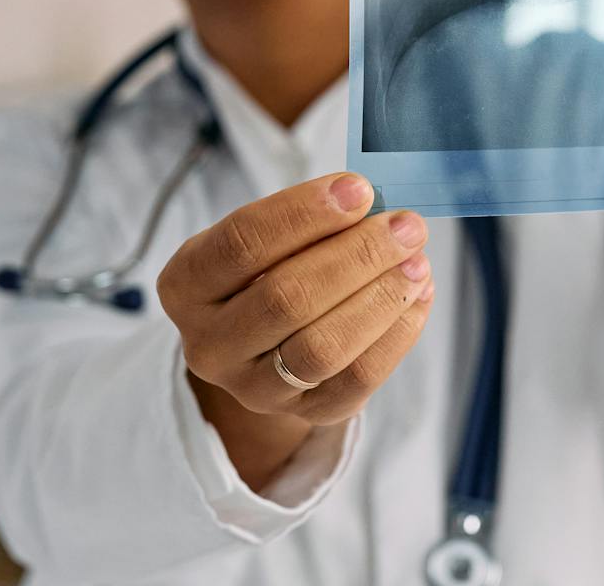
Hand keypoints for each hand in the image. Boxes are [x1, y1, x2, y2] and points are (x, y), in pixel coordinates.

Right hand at [156, 173, 432, 482]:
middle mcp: (208, 344)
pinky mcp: (303, 414)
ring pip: (321, 348)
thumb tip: (373, 203)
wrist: (259, 344)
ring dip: (380, 298)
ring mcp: (252, 388)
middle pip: (286, 299)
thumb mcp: (261, 239)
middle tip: (406, 225)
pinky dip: (397, 335)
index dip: (303, 214)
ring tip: (417, 262)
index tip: (358, 189)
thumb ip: (305, 221)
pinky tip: (419, 297)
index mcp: (185, 285)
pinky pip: (356, 380)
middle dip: (356, 256)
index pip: (242, 244)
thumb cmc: (264, 270)